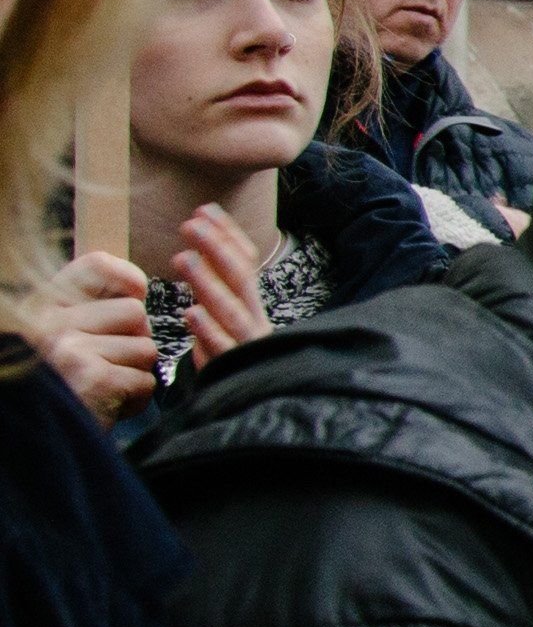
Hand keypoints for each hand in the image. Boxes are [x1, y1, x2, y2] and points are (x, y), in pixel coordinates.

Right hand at [25, 254, 152, 416]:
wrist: (29, 442)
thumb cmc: (52, 389)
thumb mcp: (56, 340)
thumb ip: (86, 314)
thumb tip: (138, 294)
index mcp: (40, 307)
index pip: (95, 265)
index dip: (128, 277)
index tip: (136, 294)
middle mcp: (50, 322)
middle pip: (134, 312)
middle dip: (134, 342)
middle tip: (108, 366)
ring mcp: (70, 348)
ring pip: (145, 348)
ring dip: (134, 374)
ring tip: (103, 389)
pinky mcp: (94, 377)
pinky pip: (145, 381)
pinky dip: (135, 400)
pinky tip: (106, 407)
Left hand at [166, 208, 267, 362]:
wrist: (255, 416)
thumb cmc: (234, 368)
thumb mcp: (226, 327)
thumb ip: (216, 297)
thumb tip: (197, 256)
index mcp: (253, 309)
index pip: (246, 264)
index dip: (228, 236)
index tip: (205, 210)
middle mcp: (256, 324)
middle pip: (242, 280)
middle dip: (217, 248)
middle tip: (190, 223)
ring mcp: (248, 349)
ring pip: (232, 310)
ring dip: (208, 283)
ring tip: (182, 258)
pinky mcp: (237, 374)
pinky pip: (225, 351)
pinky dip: (210, 332)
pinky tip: (192, 314)